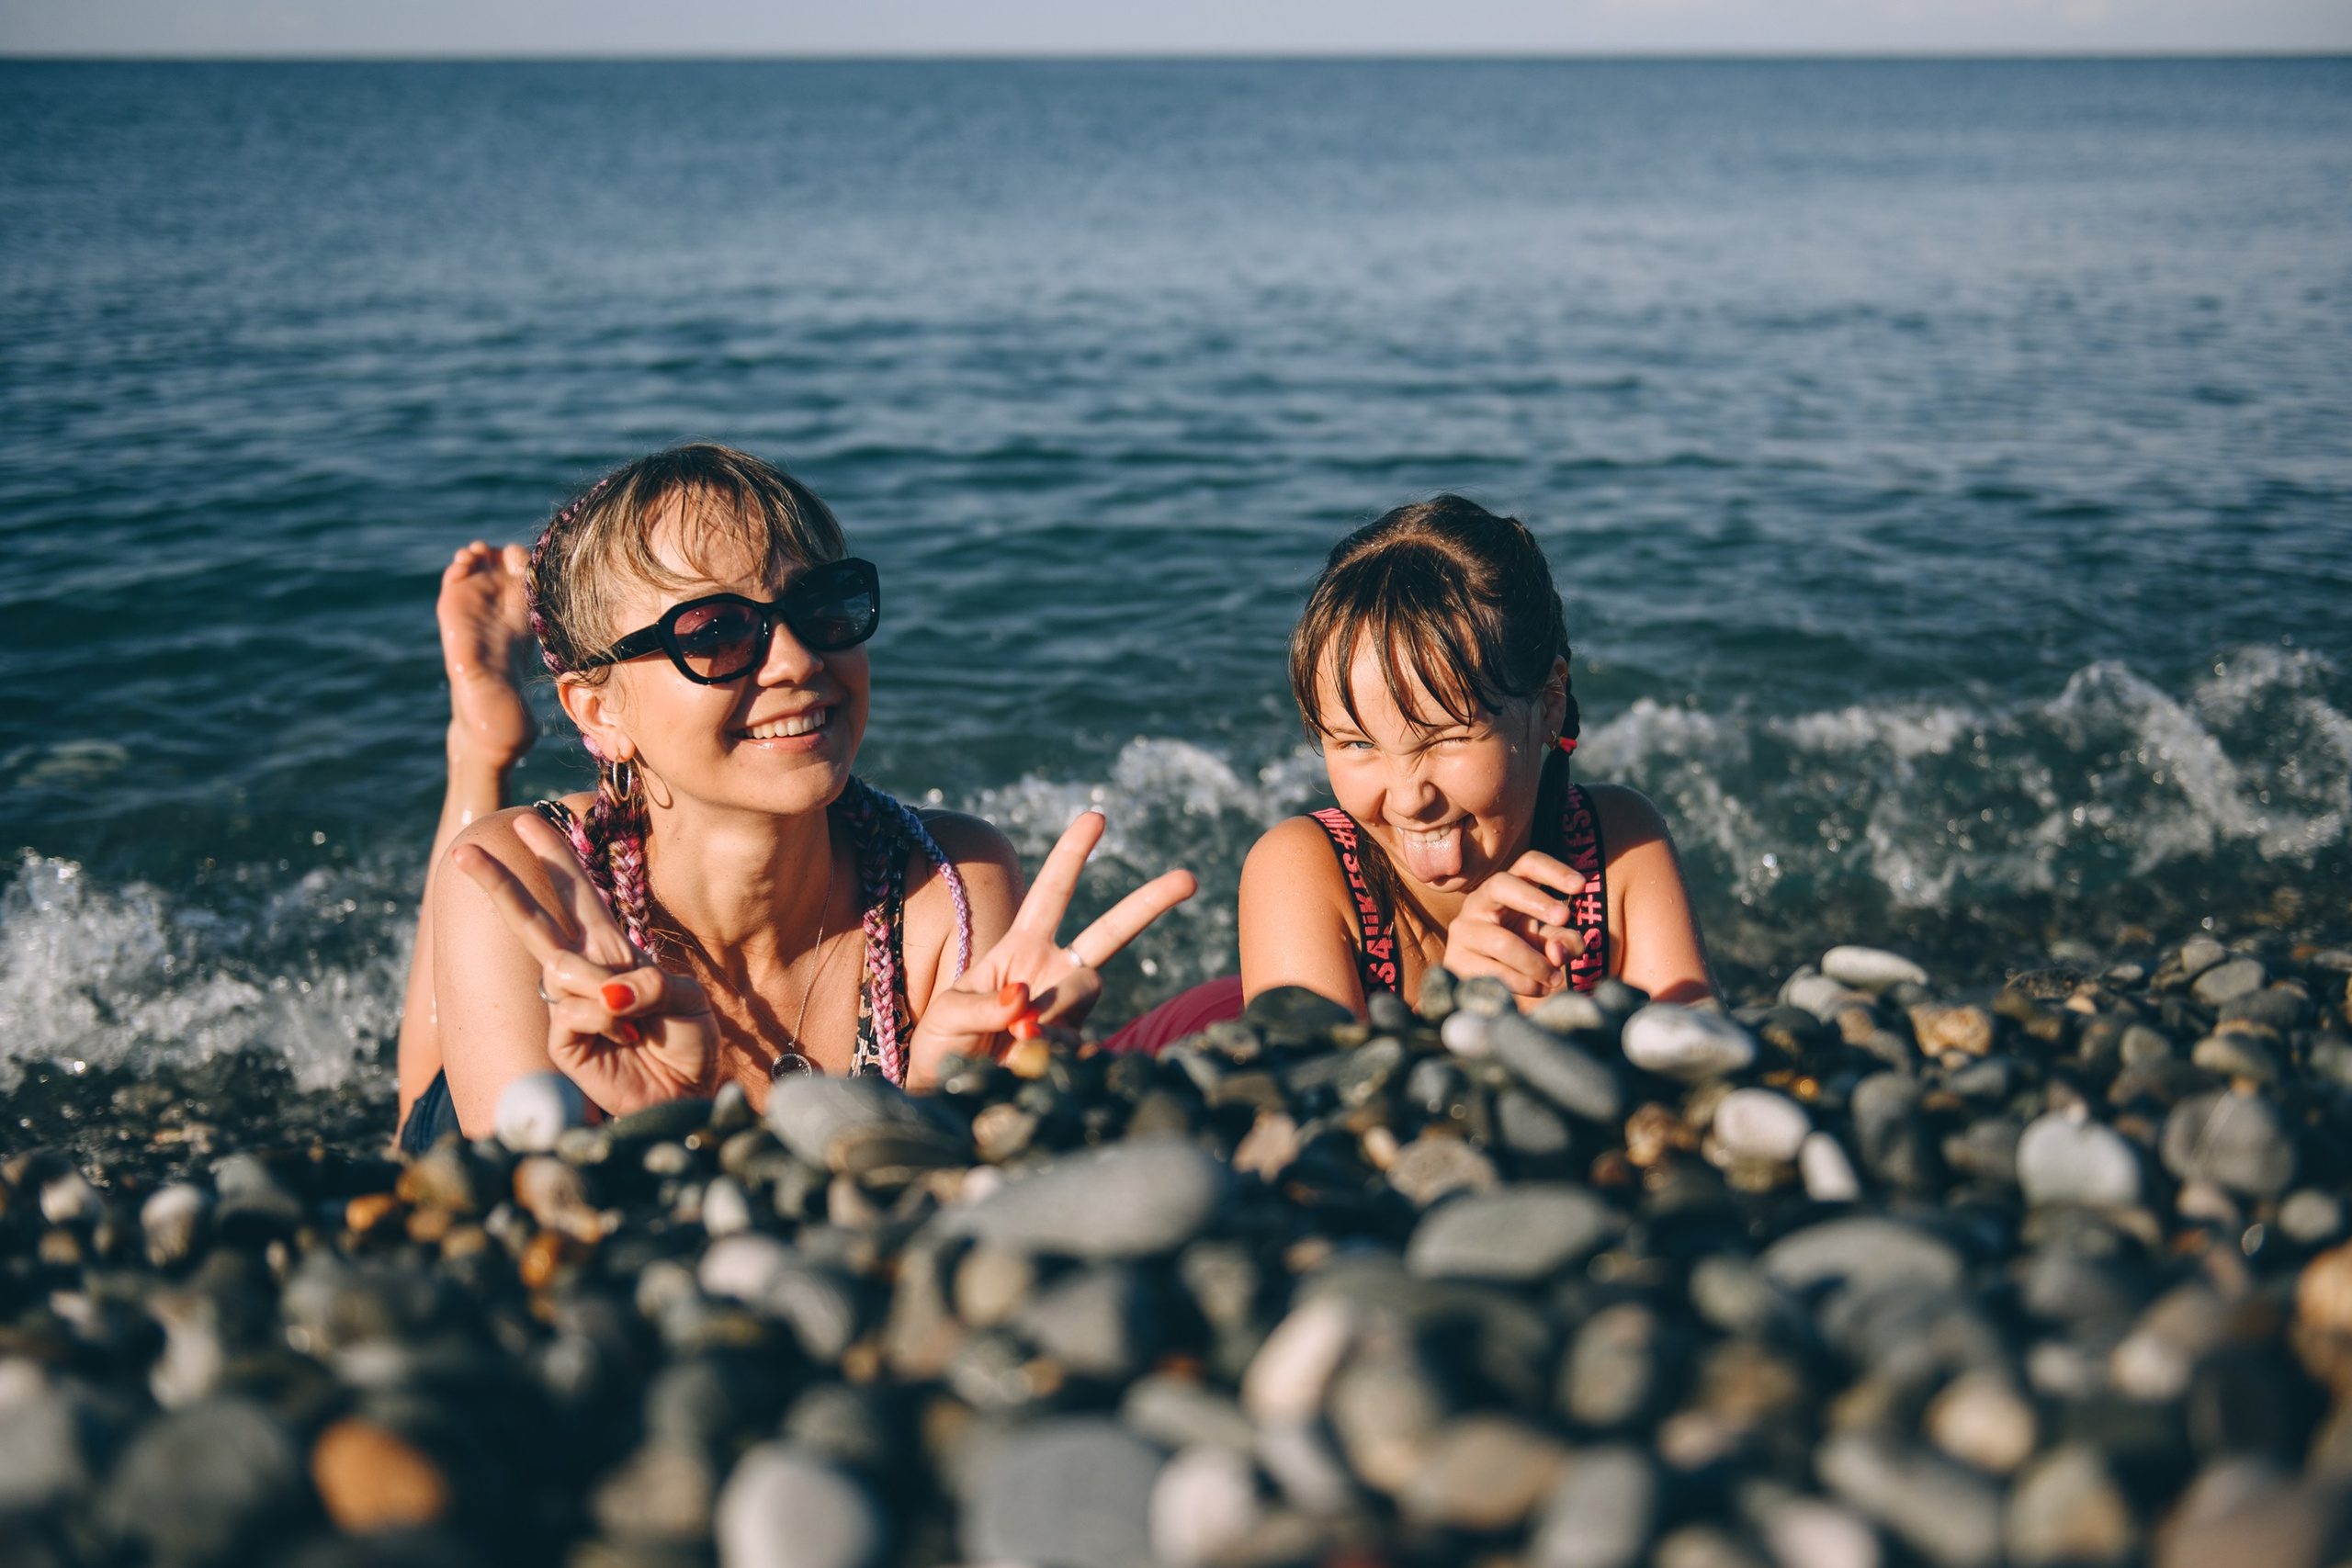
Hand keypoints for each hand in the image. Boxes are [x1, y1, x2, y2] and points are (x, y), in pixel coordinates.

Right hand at [449, 811, 715, 1115]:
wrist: (685, 1095)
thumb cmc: (688, 1044)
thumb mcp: (685, 1002)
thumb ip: (649, 986)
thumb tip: (606, 990)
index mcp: (614, 951)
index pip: (579, 897)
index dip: (556, 858)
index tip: (530, 821)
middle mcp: (587, 972)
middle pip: (537, 919)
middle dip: (504, 883)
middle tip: (467, 850)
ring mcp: (569, 1005)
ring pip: (558, 966)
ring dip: (596, 982)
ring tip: (632, 1019)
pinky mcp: (563, 1040)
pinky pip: (570, 1010)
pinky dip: (601, 1018)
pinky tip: (622, 1037)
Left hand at [907, 810, 1195, 1086]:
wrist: (950, 1092)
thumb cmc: (944, 1041)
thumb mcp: (948, 1014)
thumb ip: (984, 1006)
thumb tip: (1026, 1002)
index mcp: (1023, 947)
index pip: (1052, 893)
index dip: (1072, 855)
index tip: (1097, 817)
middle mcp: (1055, 971)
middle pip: (1110, 933)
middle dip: (1149, 904)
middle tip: (1189, 879)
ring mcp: (1070, 1010)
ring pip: (1082, 995)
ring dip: (1047, 1015)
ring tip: (1011, 1044)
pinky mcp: (1076, 1047)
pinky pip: (1077, 1043)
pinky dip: (1048, 1054)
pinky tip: (1023, 1066)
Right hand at [1439, 850, 1587, 999]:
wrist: (1487, 984)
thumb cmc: (1525, 953)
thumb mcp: (1552, 943)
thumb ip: (1567, 942)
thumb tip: (1556, 953)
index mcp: (1509, 888)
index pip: (1527, 864)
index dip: (1553, 870)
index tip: (1581, 885)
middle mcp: (1481, 900)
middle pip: (1501, 884)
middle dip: (1536, 900)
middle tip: (1565, 918)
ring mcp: (1464, 929)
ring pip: (1501, 941)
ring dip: (1535, 963)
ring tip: (1556, 978)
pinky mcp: (1456, 958)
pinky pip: (1493, 971)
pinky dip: (1523, 983)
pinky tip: (1538, 988)